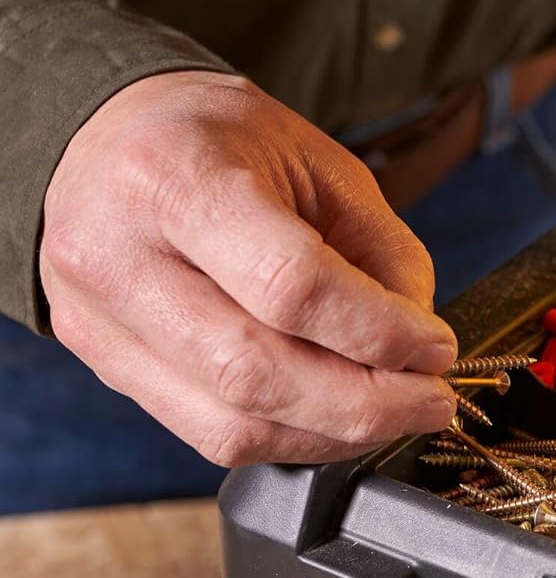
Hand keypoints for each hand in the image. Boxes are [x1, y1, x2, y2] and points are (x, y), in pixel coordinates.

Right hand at [41, 72, 458, 466]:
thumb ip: (382, 253)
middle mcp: (116, 256)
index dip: (379, 331)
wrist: (104, 138)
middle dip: (366, 403)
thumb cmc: (220, 141)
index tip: (437, 346)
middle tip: (431, 400)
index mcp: (175, 178)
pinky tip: (337, 418)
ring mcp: (97, 322)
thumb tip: (420, 348)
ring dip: (334, 434)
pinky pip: (210, 433)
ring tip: (395, 413)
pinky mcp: (104, 366)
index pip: (290, 285)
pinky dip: (291, 438)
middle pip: (255, 373)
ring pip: (231, 423)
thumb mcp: (320, 162)